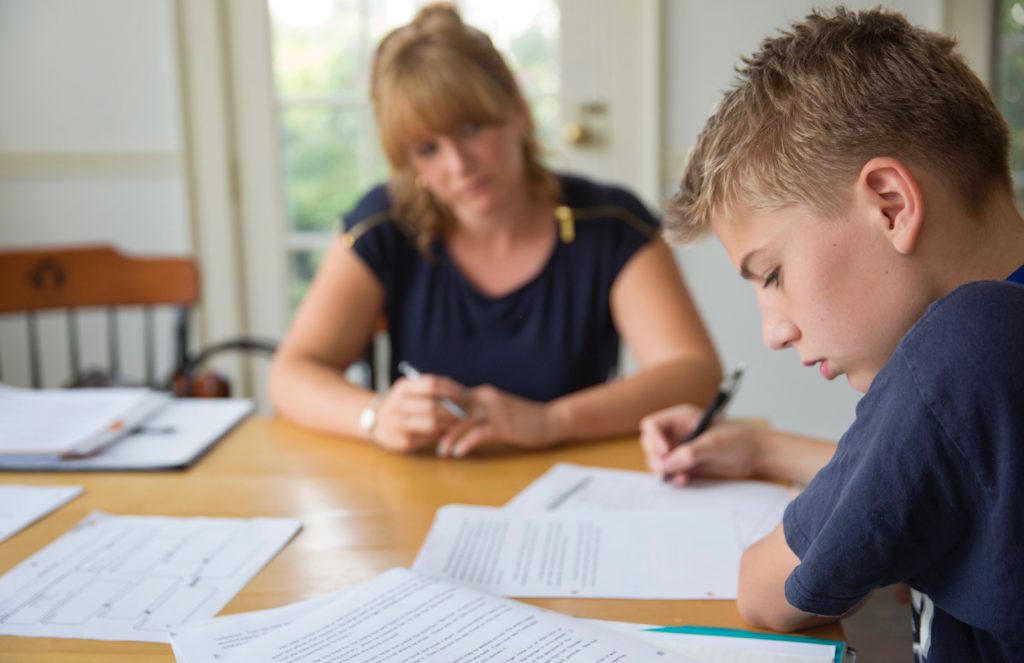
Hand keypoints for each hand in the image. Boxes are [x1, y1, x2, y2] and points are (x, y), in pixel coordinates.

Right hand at [372, 374, 467, 452]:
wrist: (374, 421)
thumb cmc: (401, 402)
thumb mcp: (410, 390)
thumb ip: (431, 390)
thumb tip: (461, 394)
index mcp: (403, 388)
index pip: (431, 384)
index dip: (450, 389)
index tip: (464, 394)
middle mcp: (398, 405)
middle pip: (432, 406)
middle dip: (453, 410)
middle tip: (466, 412)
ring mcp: (399, 424)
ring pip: (431, 424)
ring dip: (449, 424)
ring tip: (459, 422)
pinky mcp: (403, 442)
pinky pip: (428, 438)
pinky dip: (441, 434)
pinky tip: (447, 431)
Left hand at [436, 385, 557, 457]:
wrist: (551, 419)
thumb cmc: (524, 419)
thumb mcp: (497, 411)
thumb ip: (479, 412)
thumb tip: (457, 423)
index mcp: (483, 394)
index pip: (452, 399)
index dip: (437, 412)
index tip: (426, 427)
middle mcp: (486, 398)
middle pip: (454, 408)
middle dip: (437, 425)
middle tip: (426, 440)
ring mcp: (495, 411)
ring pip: (463, 421)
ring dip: (449, 437)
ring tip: (441, 451)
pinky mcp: (504, 425)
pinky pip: (479, 433)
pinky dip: (466, 442)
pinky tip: (459, 452)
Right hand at [640, 404, 764, 484]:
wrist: (757, 454)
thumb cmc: (739, 439)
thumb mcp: (714, 444)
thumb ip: (690, 453)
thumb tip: (667, 463)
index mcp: (680, 419)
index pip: (652, 425)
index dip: (654, 438)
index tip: (666, 451)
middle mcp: (677, 433)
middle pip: (650, 444)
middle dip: (656, 457)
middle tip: (666, 469)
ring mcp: (681, 449)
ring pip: (658, 460)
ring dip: (663, 470)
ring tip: (679, 476)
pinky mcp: (687, 465)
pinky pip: (670, 472)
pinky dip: (673, 478)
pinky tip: (684, 480)